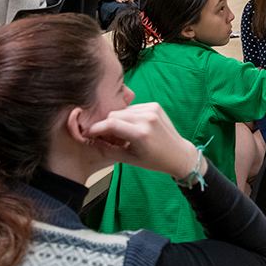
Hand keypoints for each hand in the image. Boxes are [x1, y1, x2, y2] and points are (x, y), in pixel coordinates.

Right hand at [86, 102, 200, 179]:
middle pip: (114, 115)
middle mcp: (147, 118)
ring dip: (116, 120)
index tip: (87, 134)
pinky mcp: (155, 105)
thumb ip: (108, 150)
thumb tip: (91, 141)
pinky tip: (131, 127)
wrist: (178, 153)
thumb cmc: (154, 160)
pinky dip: (127, 116)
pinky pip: (132, 108)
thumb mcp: (129, 160)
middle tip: (104, 137)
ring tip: (120, 134)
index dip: (96, 128)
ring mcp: (152, 110)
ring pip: (122, 110)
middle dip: (105, 125)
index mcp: (141, 133)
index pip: (111, 124)